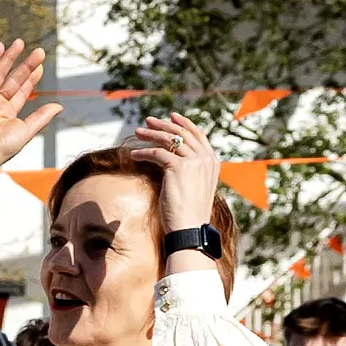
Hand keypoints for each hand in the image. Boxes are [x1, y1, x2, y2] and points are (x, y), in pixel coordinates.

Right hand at [0, 39, 63, 194]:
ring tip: (20, 43)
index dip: (31, 77)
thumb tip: (59, 106)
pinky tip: (0, 47)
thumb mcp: (27, 129)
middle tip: (39, 51)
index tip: (41, 66)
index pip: (22, 90)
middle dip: (25, 65)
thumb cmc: (3, 146)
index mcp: (8, 113)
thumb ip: (42, 116)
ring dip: (10, 57)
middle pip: (13, 79)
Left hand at [128, 114, 222, 237]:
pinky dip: (143, 152)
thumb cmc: (188, 214)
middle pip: (183, 133)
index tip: (171, 117)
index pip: (198, 136)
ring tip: (137, 132)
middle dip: (164, 125)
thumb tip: (172, 163)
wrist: (189, 228)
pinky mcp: (178, 167)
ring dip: (151, 134)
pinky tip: (133, 155)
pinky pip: (157, 153)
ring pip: (169, 139)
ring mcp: (194, 161)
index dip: (184, 124)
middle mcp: (205, 159)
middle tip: (148, 121)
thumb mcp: (193, 187)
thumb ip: (189, 172)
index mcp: (212, 163)